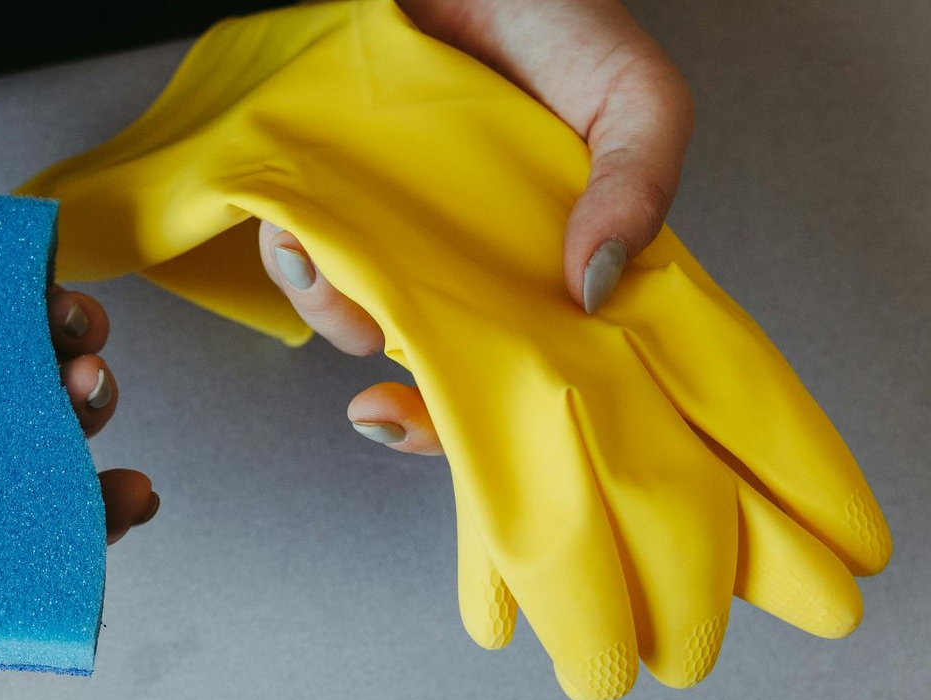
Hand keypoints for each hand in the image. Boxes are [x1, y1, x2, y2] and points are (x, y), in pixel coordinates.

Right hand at [0, 71, 154, 630]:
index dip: (9, 554)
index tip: (68, 569)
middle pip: (16, 466)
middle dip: (83, 485)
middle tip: (128, 493)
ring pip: (44, 387)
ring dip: (86, 397)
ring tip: (85, 381)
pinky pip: (41, 304)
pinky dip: (71, 317)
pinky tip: (68, 315)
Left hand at [263, 0, 692, 448]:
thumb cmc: (564, 19)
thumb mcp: (636, 98)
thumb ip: (640, 186)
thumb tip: (597, 290)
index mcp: (551, 262)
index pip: (521, 373)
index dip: (474, 422)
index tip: (419, 428)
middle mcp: (473, 260)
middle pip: (427, 365)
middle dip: (392, 387)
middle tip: (371, 393)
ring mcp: (401, 228)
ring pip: (353, 312)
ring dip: (331, 307)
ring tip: (326, 261)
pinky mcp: (338, 189)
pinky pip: (299, 244)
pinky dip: (290, 245)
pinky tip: (293, 222)